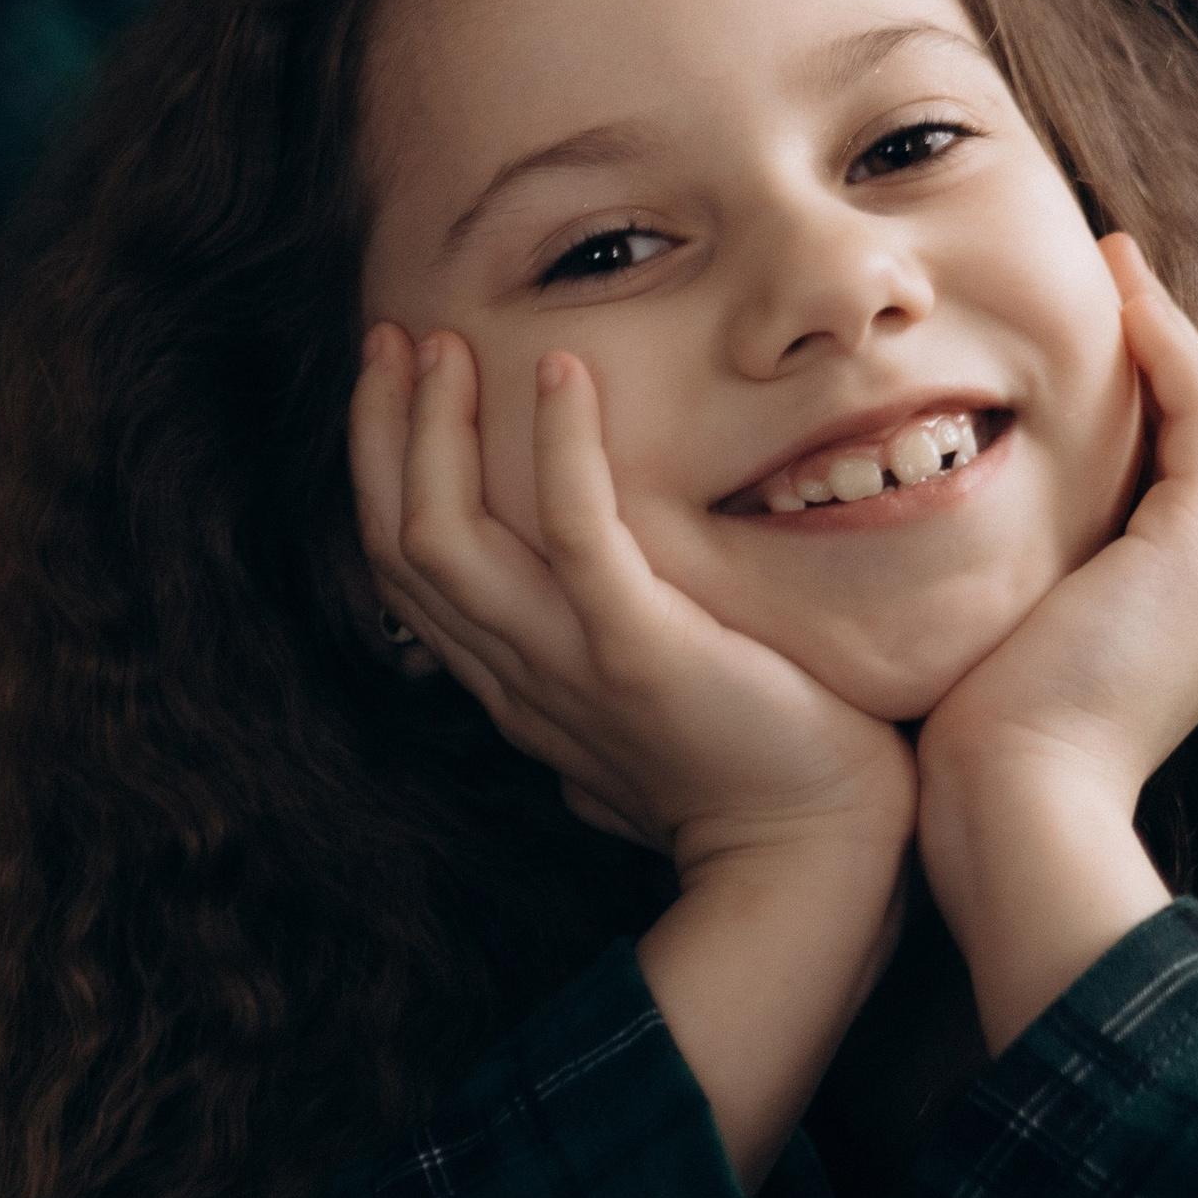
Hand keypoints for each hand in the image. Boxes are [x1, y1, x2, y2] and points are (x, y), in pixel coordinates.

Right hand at [352, 325, 915, 879]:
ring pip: (447, 537)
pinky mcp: (638, 650)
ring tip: (445, 344)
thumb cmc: (752, 784)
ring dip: (436, 429)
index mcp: (518, 686)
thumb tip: (575, 716)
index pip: (408, 571)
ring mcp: (570, 663)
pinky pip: (575, 533)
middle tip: (390, 336)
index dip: (383, 471)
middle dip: (382, 431)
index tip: (395, 381)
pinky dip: (561, 448)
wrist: (815, 861)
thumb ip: (600, 691)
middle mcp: (521, 675)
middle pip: (402, 543)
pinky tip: (563, 371)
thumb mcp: (645, 729)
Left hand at [915, 239, 1197, 1047]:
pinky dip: (1165, 348)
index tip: (1080, 338)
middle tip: (1109, 277)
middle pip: (1195, 444)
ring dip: (1165, 334)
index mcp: (1171, 623)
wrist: (1013, 820)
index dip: (1133, 408)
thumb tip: (913, 561)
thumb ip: (981, 601)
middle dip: (1157, 358)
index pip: (1161, 487)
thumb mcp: (980, 661)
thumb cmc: (968, 765)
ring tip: (1117, 263)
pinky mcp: (1197, 549)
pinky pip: (1197, 414)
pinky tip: (1120, 293)